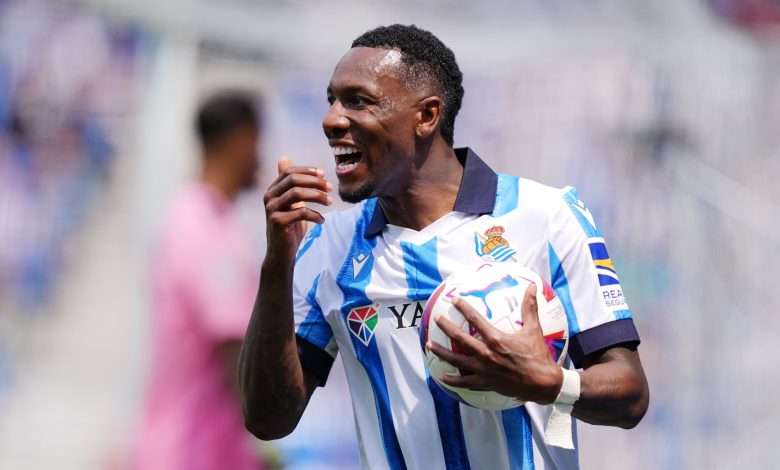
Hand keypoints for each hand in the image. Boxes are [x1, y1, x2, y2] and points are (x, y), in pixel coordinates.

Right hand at [264, 157, 331, 260]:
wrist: (282, 253)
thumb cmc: (290, 227)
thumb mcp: (291, 202)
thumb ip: (290, 184)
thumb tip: (283, 157)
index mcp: (272, 190)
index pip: (290, 172)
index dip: (307, 171)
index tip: (324, 174)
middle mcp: (269, 197)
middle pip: (293, 180)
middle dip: (315, 182)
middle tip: (330, 189)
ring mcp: (271, 209)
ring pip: (296, 193)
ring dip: (317, 196)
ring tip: (330, 202)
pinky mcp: (277, 222)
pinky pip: (300, 212)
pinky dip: (315, 215)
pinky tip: (322, 221)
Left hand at [427, 284, 562, 403]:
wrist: (542, 383)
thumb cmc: (538, 355)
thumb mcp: (534, 329)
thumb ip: (530, 307)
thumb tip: (533, 286)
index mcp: (496, 339)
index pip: (475, 320)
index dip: (464, 308)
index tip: (454, 299)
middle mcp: (486, 354)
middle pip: (460, 338)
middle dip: (447, 327)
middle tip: (437, 319)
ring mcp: (484, 370)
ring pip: (457, 360)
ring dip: (442, 352)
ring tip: (429, 346)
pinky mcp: (485, 383)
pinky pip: (465, 382)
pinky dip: (453, 380)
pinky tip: (443, 376)